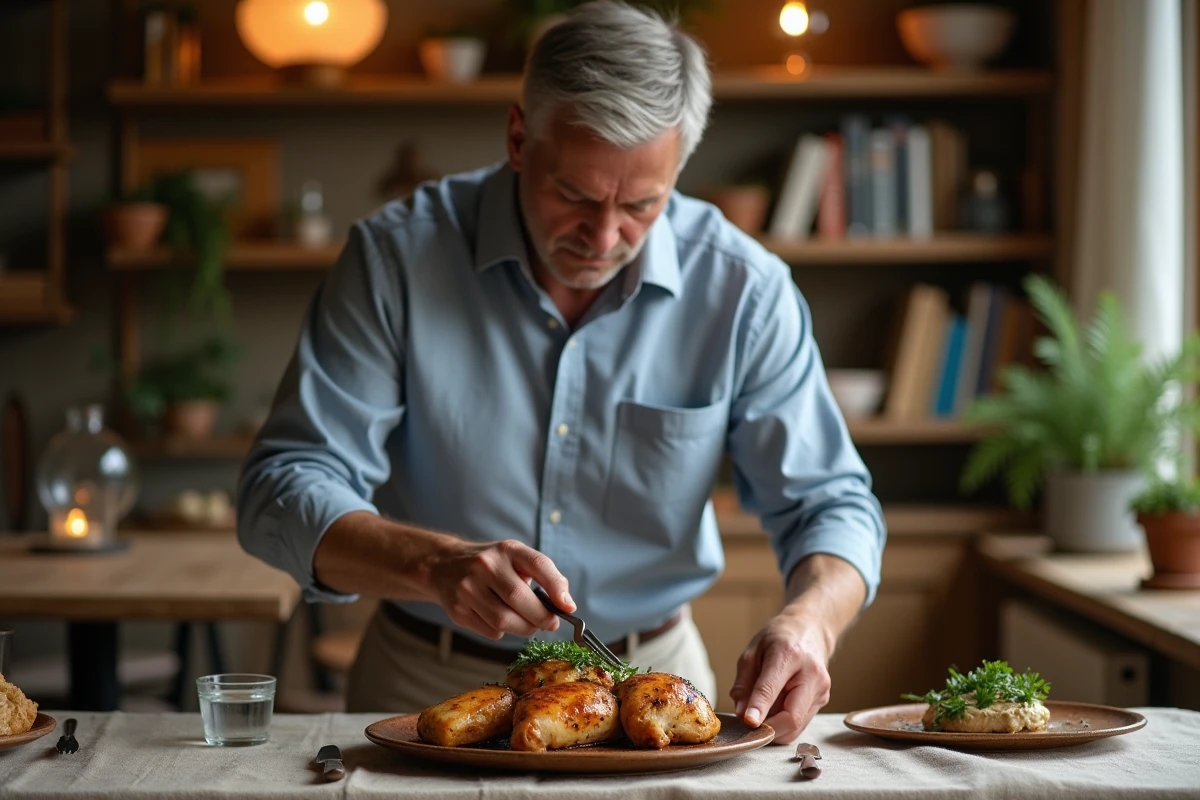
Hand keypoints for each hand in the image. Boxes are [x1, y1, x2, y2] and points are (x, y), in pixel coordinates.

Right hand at [428, 539, 573, 639]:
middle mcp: (485, 565)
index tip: (568, 607)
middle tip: (550, 623)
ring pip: (504, 621)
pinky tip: (501, 619)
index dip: (556, 587)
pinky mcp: (458, 610)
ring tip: (528, 624)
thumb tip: (567, 605)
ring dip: (524, 628)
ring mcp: (468, 588)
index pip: (537, 564)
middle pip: (519, 599)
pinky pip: (491, 631)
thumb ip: (544, 576)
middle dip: (541, 617)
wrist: (444, 566)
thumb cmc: (492, 565)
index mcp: (507, 549)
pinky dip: (503, 631)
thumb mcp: (517, 559)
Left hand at [729, 611, 833, 744]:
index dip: (759, 708)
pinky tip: (775, 709)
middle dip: (767, 729)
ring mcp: (821, 689)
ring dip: (774, 728)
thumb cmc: (779, 638)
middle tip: (748, 724)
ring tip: (762, 712)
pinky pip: (800, 723)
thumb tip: (741, 713)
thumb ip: (744, 683)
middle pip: (791, 717)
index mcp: (789, 655)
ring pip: (796, 726)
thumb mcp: (753, 652)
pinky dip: (783, 724)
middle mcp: (811, 674)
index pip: (772, 688)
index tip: (748, 722)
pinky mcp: (822, 700)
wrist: (811, 629)